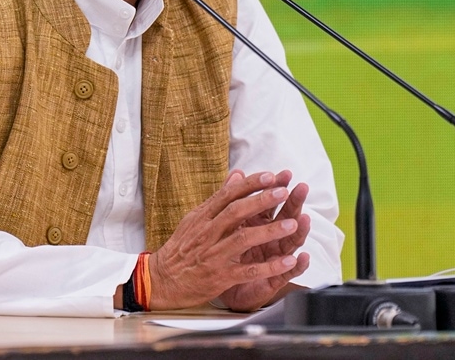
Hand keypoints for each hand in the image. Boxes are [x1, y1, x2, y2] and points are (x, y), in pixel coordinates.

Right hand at [147, 170, 303, 309]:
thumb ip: (219, 199)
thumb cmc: (182, 249)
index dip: (250, 185)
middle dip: (262, 201)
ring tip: (292, 224)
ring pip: (243, 239)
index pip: (227, 195)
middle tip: (284, 192)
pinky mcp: (221, 276)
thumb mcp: (195, 219)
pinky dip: (270, 266)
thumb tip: (237, 175)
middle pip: (236, 212)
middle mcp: (207, 233)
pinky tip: (288, 261)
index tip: (270, 176)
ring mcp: (213, 255)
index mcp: (202, 217)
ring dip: (270, 231)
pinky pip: (249, 270)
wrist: (163, 280)